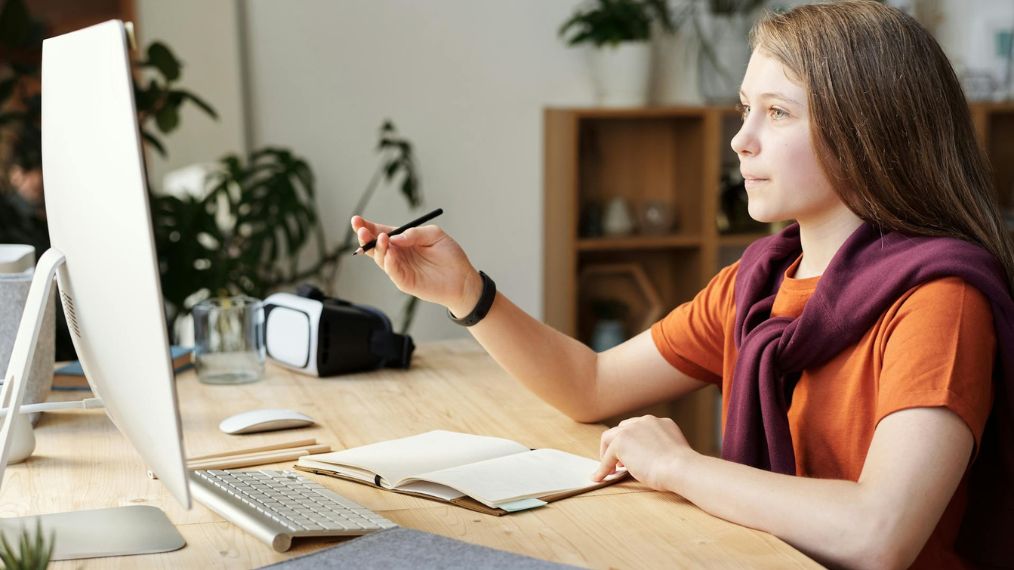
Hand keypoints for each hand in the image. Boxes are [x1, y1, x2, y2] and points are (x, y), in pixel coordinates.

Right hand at [350, 215, 481, 313]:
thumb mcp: (434, 235)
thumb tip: (395, 237)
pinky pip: (392, 271)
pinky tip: (390, 253)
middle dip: (365, 237)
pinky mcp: (405, 281)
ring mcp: (399, 268)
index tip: (357, 220)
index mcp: (402, 241)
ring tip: (382, 238)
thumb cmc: (450, 256)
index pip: (380, 232)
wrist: (463, 278)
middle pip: (374, 245)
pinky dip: (389, 262)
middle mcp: (397, 254)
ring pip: (380, 258)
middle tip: (361, 229)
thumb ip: (415, 233)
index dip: (367, 227)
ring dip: (377, 248)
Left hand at [592, 415, 694, 490]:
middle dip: (619, 444)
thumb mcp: (674, 452)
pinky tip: (600, 477)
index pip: (640, 428)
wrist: (680, 467)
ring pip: (611, 438)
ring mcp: (632, 429)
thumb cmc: (682, 467)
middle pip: (623, 429)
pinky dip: (603, 468)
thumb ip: (661, 449)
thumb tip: (650, 459)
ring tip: (610, 470)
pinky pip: (607, 457)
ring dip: (607, 453)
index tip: (632, 455)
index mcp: (661, 423)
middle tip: (620, 464)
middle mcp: (645, 421)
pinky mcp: (621, 441)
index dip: (633, 442)